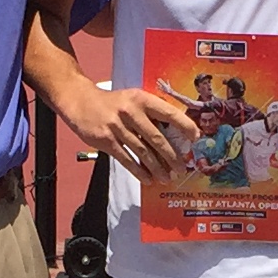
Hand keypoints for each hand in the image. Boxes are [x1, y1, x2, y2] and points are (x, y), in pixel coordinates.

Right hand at [67, 85, 197, 184]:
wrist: (81, 101)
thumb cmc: (114, 103)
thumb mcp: (133, 99)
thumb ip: (151, 113)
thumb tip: (174, 134)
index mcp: (141, 99)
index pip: (168, 112)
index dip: (184, 125)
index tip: (196, 138)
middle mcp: (130, 111)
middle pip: (156, 137)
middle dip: (171, 155)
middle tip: (182, 168)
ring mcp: (117, 126)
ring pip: (142, 151)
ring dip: (156, 167)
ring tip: (166, 178)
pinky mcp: (106, 140)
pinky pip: (126, 159)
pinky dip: (138, 171)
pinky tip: (147, 178)